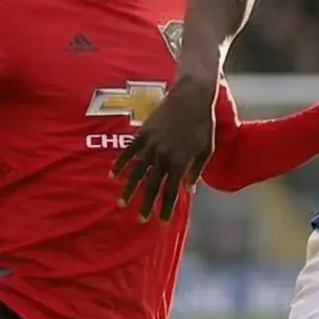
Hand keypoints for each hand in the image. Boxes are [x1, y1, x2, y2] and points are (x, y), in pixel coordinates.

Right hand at [114, 73, 217, 221]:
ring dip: (129, 189)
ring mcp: (151, 144)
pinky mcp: (142, 133)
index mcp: (180, 161)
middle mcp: (163, 155)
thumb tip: (189, 190)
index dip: (165, 208)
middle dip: (146, 205)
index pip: (171, 191)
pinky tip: (112, 176)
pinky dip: (119, 164)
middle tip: (140, 220)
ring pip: (137, 172)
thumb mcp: (206, 149)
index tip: (161, 222)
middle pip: (152, 186)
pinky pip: (128, 152)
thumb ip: (196, 170)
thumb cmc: (202, 124)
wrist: (191, 96)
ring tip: (122, 203)